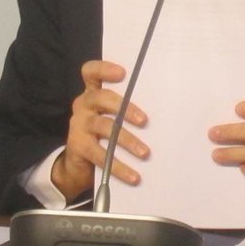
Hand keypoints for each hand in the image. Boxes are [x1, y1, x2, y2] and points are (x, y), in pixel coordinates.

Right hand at [51, 59, 149, 200]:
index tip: (123, 73)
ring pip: (105, 128)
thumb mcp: (112, 115)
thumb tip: (166, 107)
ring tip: (145, 152)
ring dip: (128, 140)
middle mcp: (83, 104)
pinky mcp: (78, 146)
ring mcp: (79, 124)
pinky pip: (101, 155)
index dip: (104, 69)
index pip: (91, 72)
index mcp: (93, 91)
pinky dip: (120, 167)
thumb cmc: (105, 132)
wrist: (78, 164)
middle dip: (125, 107)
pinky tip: (134, 176)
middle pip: (102, 98)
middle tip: (144, 120)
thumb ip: (128, 106)